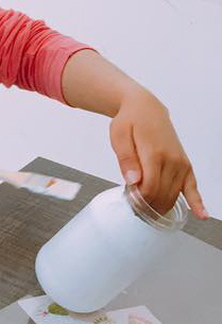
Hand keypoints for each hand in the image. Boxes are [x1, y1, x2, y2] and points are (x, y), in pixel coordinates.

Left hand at [59, 49, 206, 219]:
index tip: (128, 201)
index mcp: (155, 153)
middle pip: (162, 194)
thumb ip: (126, 160)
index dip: (138, 200)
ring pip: (174, 195)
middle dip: (147, 205)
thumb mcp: (119, 137)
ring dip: (161, 206)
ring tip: (146, 209)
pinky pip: (193, 186)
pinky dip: (197, 201)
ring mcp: (181, 163)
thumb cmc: (130, 122)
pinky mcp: (185, 165)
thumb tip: (133, 181)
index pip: (149, 188)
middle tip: (134, 207)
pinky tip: (202, 215)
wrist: (146, 108)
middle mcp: (172, 159)